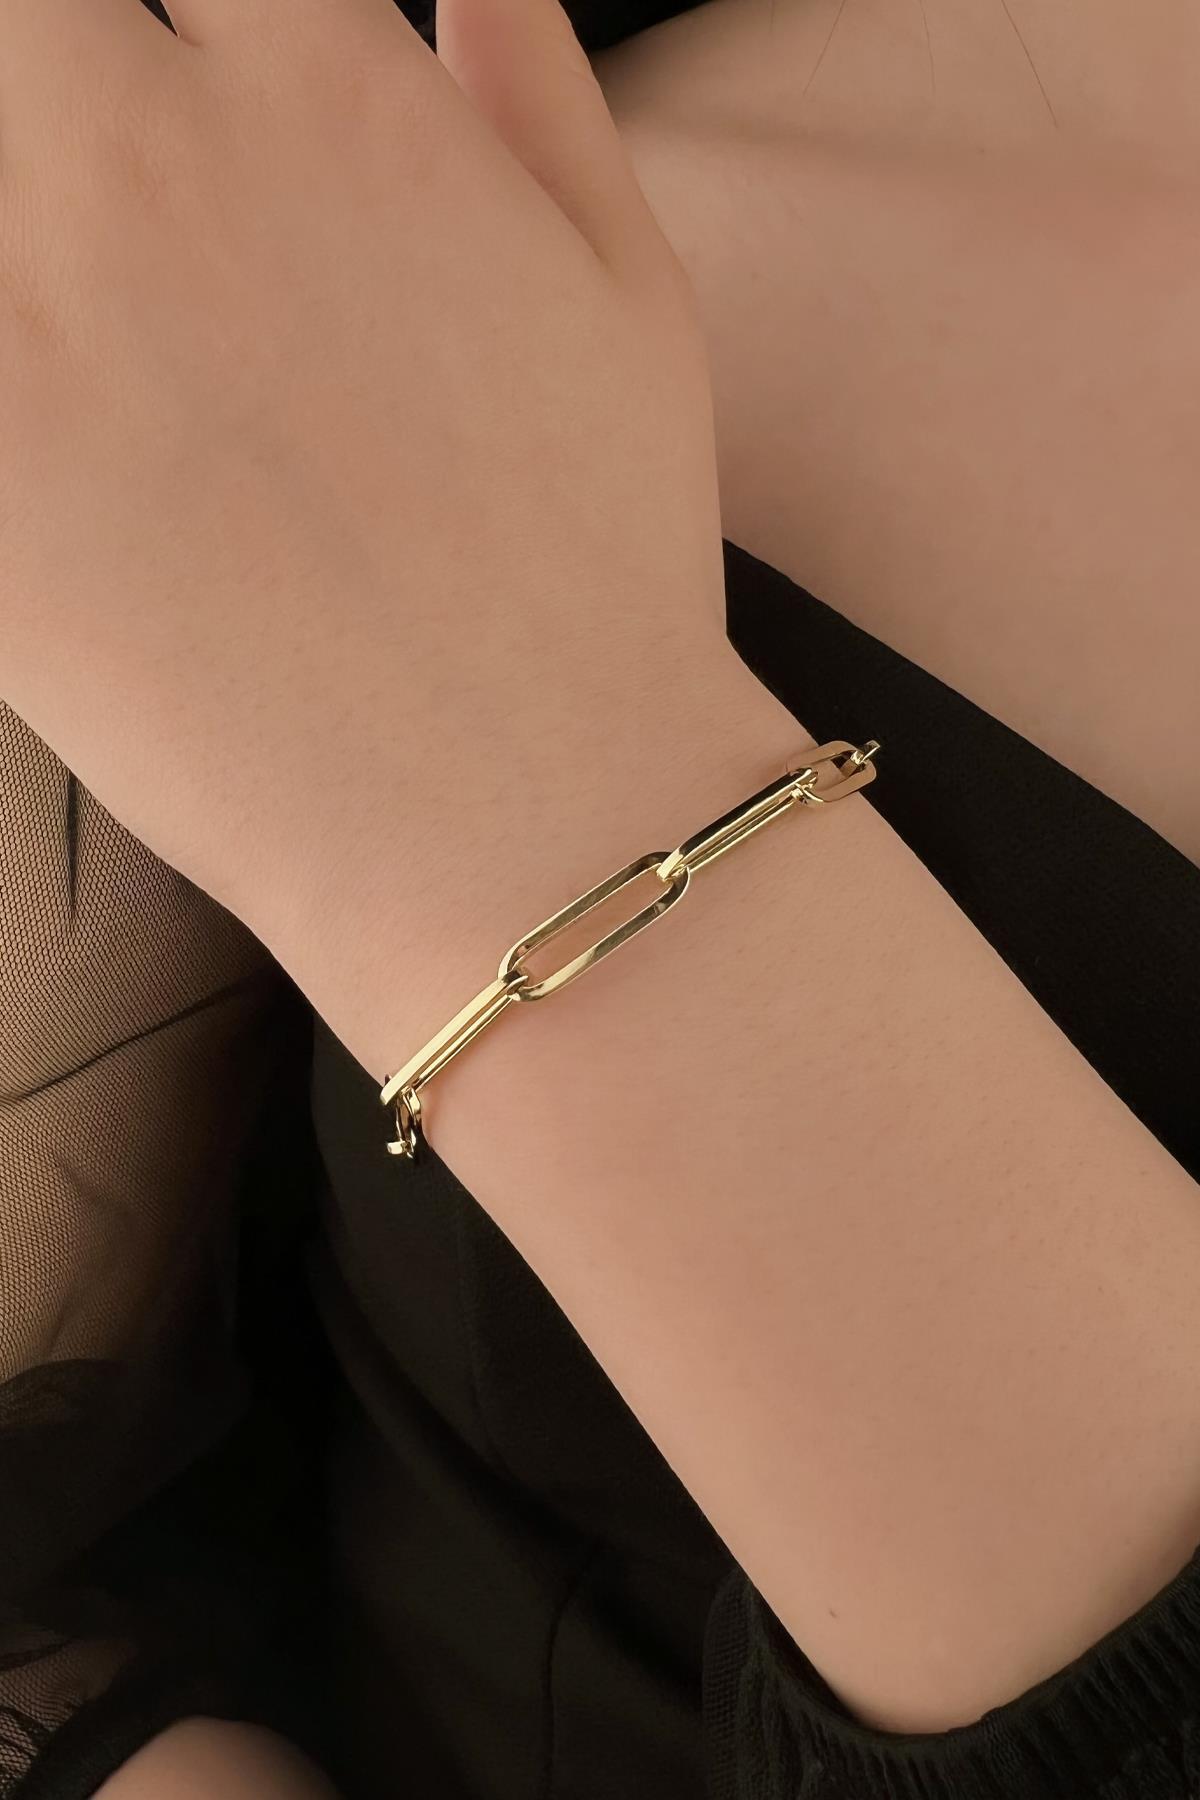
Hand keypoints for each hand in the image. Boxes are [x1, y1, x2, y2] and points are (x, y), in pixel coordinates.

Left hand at [0, 0, 754, 1024]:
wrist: (521, 811)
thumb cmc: (596, 571)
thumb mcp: (633, 296)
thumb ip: (538, 86)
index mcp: (331, 98)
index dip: (195, 32)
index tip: (196, 94)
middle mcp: (156, 165)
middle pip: (19, 22)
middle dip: (54, 82)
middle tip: (96, 196)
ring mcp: (30, 317)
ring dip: (12, 209)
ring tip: (74, 315)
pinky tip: (42, 423)